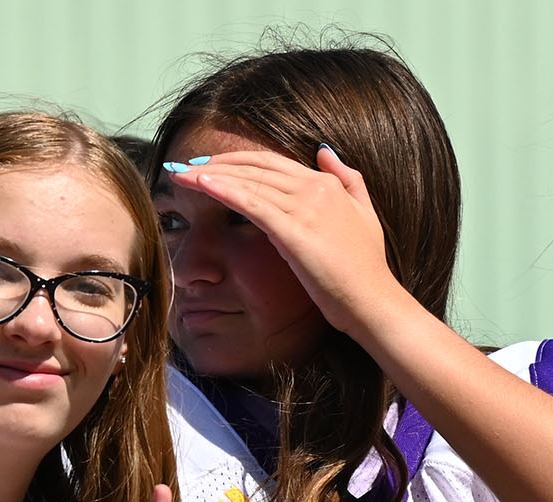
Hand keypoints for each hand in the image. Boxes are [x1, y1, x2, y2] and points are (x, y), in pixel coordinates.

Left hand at [164, 147, 407, 332]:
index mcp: (326, 183)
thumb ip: (347, 178)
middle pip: (254, 167)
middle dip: (215, 164)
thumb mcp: (364, 211)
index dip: (236, 160)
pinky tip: (200, 185)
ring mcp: (304, 208)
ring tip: (180, 176)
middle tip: (185, 168)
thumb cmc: (365, 266)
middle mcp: (314, 188)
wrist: (373, 300)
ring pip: (248, 182)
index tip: (209, 165)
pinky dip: (223, 190)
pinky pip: (251, 203)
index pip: (271, 162)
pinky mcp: (293, 231)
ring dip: (210, 176)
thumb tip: (324, 149)